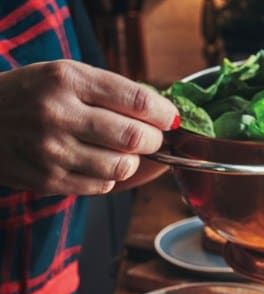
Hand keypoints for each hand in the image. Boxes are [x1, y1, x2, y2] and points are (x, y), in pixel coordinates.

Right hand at [0, 60, 177, 195]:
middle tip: (150, 139)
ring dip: (132, 162)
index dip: (163, 113)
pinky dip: (109, 178)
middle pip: (134, 137)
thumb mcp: (66, 76)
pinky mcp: (47, 180)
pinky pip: (102, 187)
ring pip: (122, 167)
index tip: (171, 119)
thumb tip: (167, 118)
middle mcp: (58, 113)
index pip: (135, 99)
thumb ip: (113, 93)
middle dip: (153, 141)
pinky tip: (95, 163)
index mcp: (67, 79)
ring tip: (121, 151)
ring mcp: (51, 150)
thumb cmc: (32, 96)